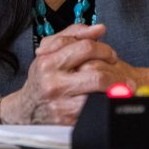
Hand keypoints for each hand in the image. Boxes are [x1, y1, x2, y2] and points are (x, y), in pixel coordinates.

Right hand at [0, 23, 121, 124]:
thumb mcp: (50, 50)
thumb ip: (73, 34)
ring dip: (115, 89)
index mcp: (48, 62)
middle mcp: (53, 83)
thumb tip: (100, 29)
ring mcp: (61, 104)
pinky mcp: (68, 120)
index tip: (111, 55)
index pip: (85, 47)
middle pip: (96, 74)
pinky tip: (110, 99)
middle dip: (115, 72)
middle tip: (120, 72)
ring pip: (98, 95)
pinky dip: (106, 103)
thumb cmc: (43, 76)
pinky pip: (95, 109)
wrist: (26, 109)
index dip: (104, 49)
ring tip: (122, 87)